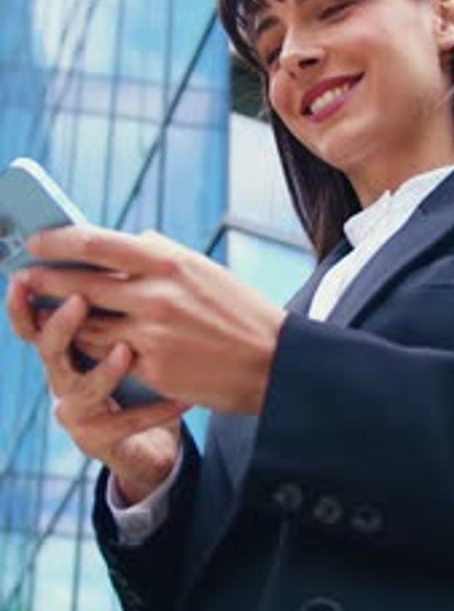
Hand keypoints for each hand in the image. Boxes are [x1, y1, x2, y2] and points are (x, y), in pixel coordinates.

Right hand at [6, 276, 184, 503]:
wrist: (152, 436)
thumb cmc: (140, 370)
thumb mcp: (128, 328)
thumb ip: (122, 294)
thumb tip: (135, 239)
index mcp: (64, 344)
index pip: (32, 317)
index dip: (27, 297)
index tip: (32, 267)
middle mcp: (62, 376)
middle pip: (49, 347)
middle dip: (60, 325)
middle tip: (79, 300)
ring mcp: (76, 411)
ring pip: (81, 390)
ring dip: (104, 370)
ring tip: (126, 349)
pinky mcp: (99, 440)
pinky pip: (127, 423)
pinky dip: (156, 409)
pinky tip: (181, 399)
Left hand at [13, 225, 286, 414]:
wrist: (272, 361)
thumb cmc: (236, 310)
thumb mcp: (200, 268)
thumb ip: (158, 253)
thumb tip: (122, 241)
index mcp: (166, 260)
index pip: (93, 243)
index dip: (56, 241)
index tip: (36, 240)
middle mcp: (153, 295)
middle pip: (77, 285)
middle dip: (42, 281)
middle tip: (23, 276)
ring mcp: (150, 335)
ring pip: (84, 326)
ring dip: (60, 319)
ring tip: (44, 311)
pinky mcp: (152, 370)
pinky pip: (107, 357)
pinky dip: (93, 349)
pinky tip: (83, 342)